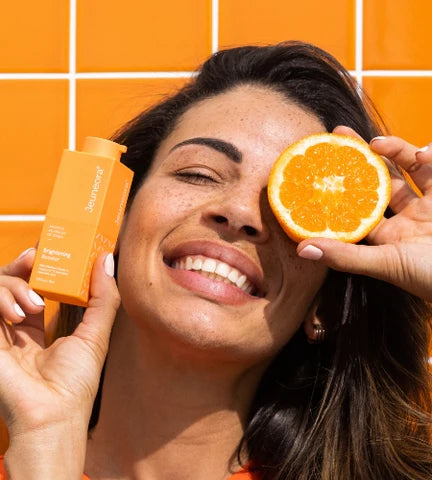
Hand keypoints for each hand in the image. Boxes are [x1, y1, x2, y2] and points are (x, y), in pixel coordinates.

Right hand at [0, 248, 119, 476]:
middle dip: (23, 264)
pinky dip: (1, 297)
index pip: (35, 285)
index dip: (42, 265)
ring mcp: (0, 331)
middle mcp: (17, 325)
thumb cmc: (75, 381)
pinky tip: (20, 313)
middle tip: (36, 256)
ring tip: (35, 303)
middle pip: (12, 280)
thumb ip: (103, 296)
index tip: (54, 250)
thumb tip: (107, 259)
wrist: (51, 416)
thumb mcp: (96, 333)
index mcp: (41, 325)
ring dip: (15, 285)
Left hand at [297, 126, 431, 301]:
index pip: (354, 205)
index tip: (318, 163)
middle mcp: (405, 218)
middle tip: (340, 132)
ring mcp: (429, 206)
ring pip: (411, 169)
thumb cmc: (431, 277)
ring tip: (380, 142)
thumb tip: (302, 249)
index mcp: (384, 235)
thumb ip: (346, 256)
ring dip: (398, 150)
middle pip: (379, 179)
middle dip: (361, 155)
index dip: (337, 186)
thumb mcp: (386, 264)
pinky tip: (425, 150)